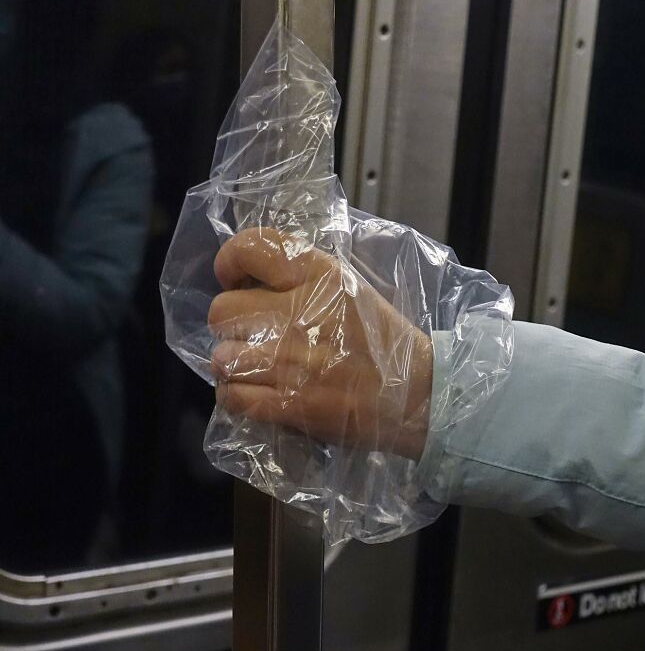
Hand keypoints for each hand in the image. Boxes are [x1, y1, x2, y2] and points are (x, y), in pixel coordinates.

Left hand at [208, 227, 432, 460]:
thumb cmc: (385, 343)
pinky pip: (232, 396)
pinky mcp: (287, 403)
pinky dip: (236, 396)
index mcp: (319, 276)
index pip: (251, 247)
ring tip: (255, 369)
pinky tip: (253, 393)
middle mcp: (298, 313)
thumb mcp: (351, 289)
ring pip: (221, 357)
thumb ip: (304, 278)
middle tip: (250, 335)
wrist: (417, 396)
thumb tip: (254, 280)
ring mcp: (289, 361)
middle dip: (231, 325)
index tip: (235, 280)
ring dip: (233, 365)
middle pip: (222, 310)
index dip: (230, 262)